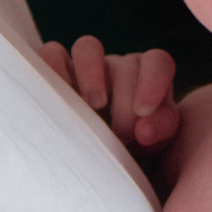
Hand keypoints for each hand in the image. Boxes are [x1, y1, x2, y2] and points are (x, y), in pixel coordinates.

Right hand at [39, 36, 177, 151]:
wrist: (98, 163)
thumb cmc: (131, 151)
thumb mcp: (153, 143)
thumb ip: (159, 130)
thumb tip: (144, 130)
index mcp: (148, 78)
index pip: (158, 63)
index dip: (153, 82)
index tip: (143, 112)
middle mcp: (117, 67)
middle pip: (125, 65)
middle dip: (125, 102)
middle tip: (121, 136)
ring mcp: (85, 66)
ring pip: (87, 47)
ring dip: (91, 75)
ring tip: (93, 106)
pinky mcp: (54, 70)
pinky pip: (52, 54)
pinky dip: (52, 70)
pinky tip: (57, 102)